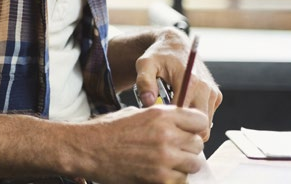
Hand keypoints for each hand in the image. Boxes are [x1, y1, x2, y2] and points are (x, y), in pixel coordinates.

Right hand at [76, 105, 206, 182]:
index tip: (189, 131)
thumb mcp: (137, 113)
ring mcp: (165, 158)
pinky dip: (174, 178)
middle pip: (198, 143)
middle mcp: (167, 135)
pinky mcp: (160, 179)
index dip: (195, 126)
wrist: (90, 148)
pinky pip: (181, 180)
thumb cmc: (110, 129)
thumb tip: (180, 127)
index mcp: (161, 114)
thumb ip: (161, 119)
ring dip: (183, 164)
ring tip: (166, 161)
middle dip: (188, 146)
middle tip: (175, 148)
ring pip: (194, 164)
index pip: (200, 120)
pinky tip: (159, 172)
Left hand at [134, 29, 221, 139]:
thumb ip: (144, 82)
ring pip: (205, 124)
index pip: (186, 118)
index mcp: (189, 81)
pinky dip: (196, 117)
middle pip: (200, 126)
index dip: (173, 124)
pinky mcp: (216, 96)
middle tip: (167, 121)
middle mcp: (205, 88)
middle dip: (184, 128)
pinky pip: (208, 116)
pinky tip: (181, 107)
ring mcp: (213, 93)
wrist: (175, 44)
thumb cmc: (158, 55)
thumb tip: (148, 102)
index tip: (160, 121)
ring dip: (190, 123)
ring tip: (172, 111)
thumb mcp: (145, 64)